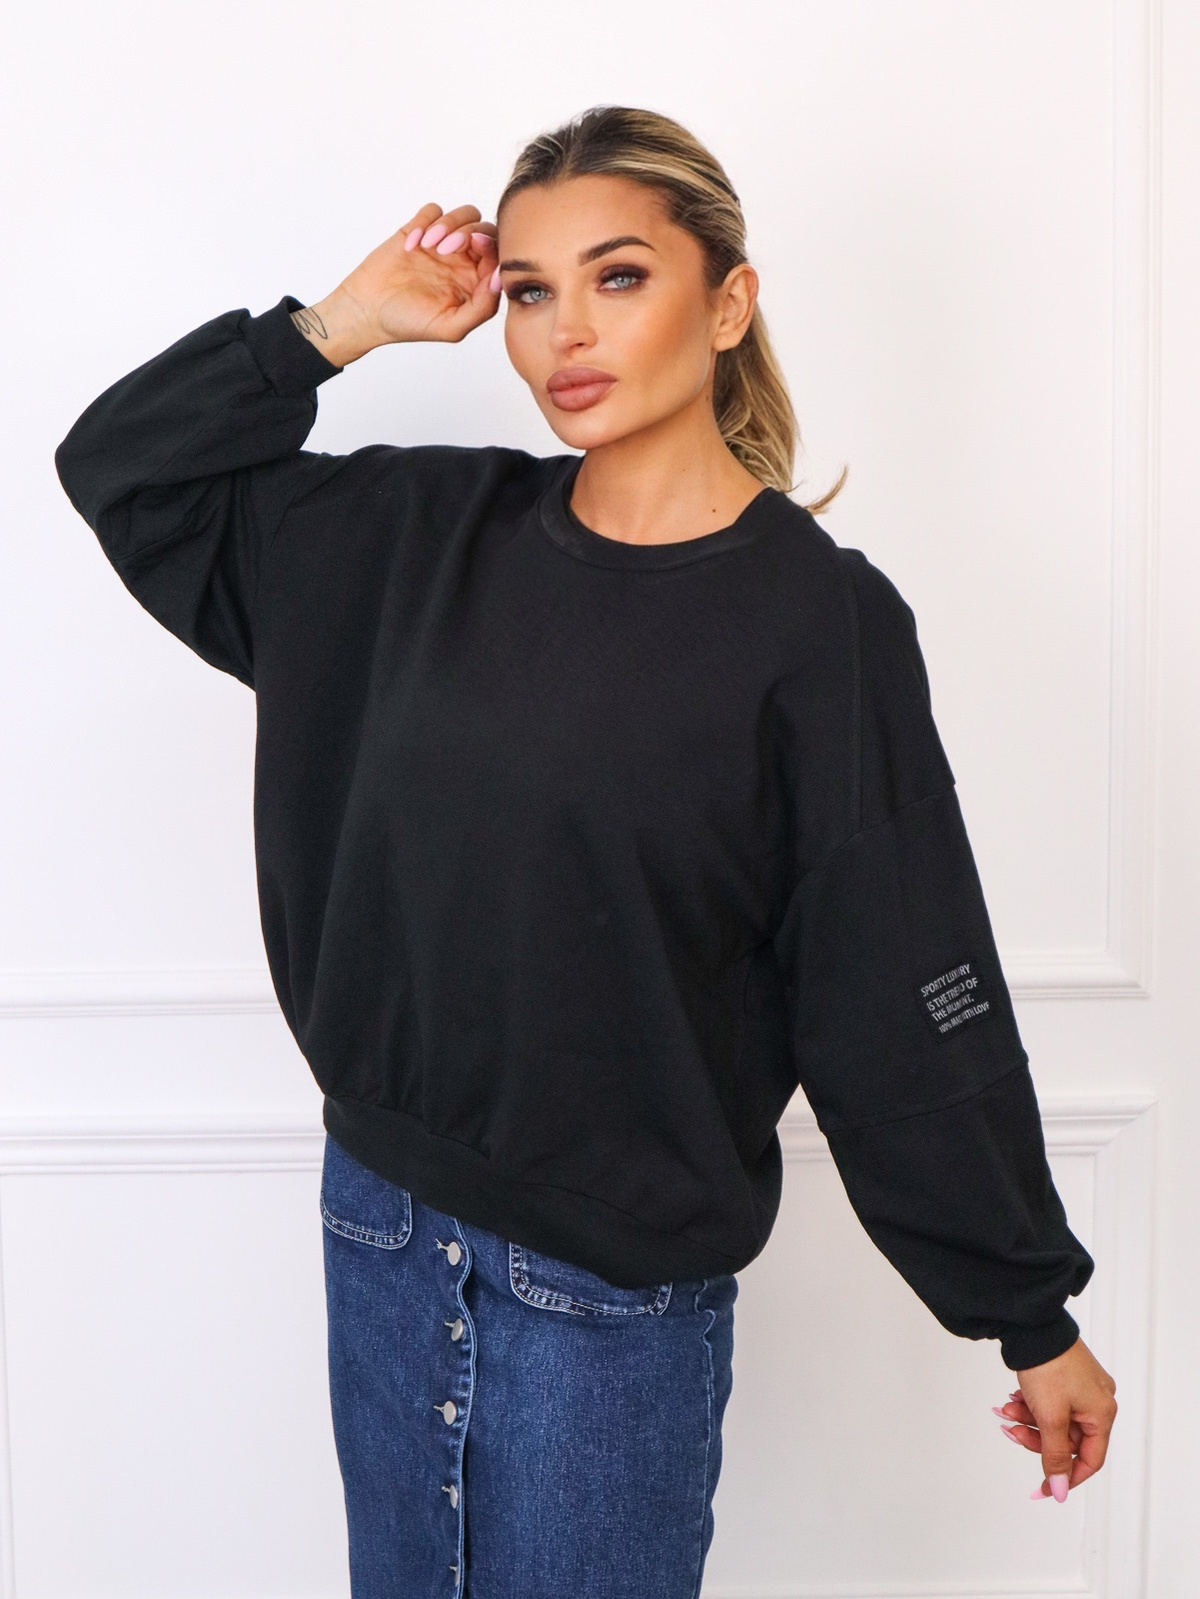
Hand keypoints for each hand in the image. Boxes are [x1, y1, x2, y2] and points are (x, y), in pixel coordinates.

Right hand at [297, 201, 500, 364]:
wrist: (366, 311)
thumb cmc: (408, 324)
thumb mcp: (450, 328)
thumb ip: (482, 308)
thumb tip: (499, 279)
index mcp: (476, 282)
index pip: (498, 255)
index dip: (492, 246)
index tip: (474, 249)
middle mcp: (463, 261)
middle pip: (484, 228)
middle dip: (469, 232)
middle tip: (446, 249)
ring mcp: (441, 243)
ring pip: (463, 215)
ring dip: (449, 224)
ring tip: (429, 246)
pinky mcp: (418, 230)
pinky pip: (432, 210)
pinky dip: (425, 221)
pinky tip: (411, 245)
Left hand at [991, 1336, 1116, 1500]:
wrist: (1032, 1324)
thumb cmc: (1048, 1365)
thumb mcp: (1050, 1417)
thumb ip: (1054, 1456)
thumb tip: (1060, 1490)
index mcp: (1102, 1413)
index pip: (1090, 1460)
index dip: (1066, 1476)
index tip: (1044, 1487)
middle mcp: (1097, 1400)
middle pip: (1068, 1439)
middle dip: (1037, 1439)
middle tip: (1012, 1431)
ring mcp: (1082, 1386)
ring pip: (1055, 1420)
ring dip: (1029, 1420)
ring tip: (1006, 1410)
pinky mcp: (1066, 1375)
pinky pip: (1051, 1402)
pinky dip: (1031, 1404)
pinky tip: (1013, 1398)